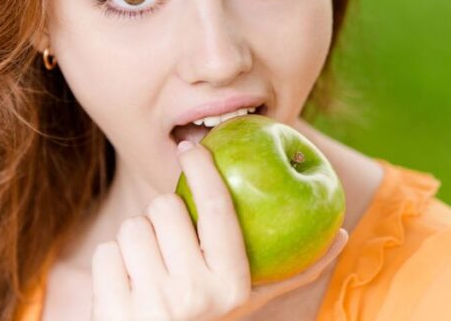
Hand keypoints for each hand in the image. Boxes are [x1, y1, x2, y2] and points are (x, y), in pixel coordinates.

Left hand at [91, 140, 348, 320]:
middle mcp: (195, 296)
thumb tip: (344, 233)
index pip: (218, 207)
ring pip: (131, 228)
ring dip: (136, 242)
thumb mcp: (251, 303)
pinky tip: (126, 286)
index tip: (192, 146)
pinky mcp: (112, 310)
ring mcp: (151, 305)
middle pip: (165, 209)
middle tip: (169, 236)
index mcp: (232, 287)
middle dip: (163, 216)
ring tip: (150, 268)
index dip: (204, 168)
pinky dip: (112, 264)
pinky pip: (105, 253)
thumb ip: (294, 271)